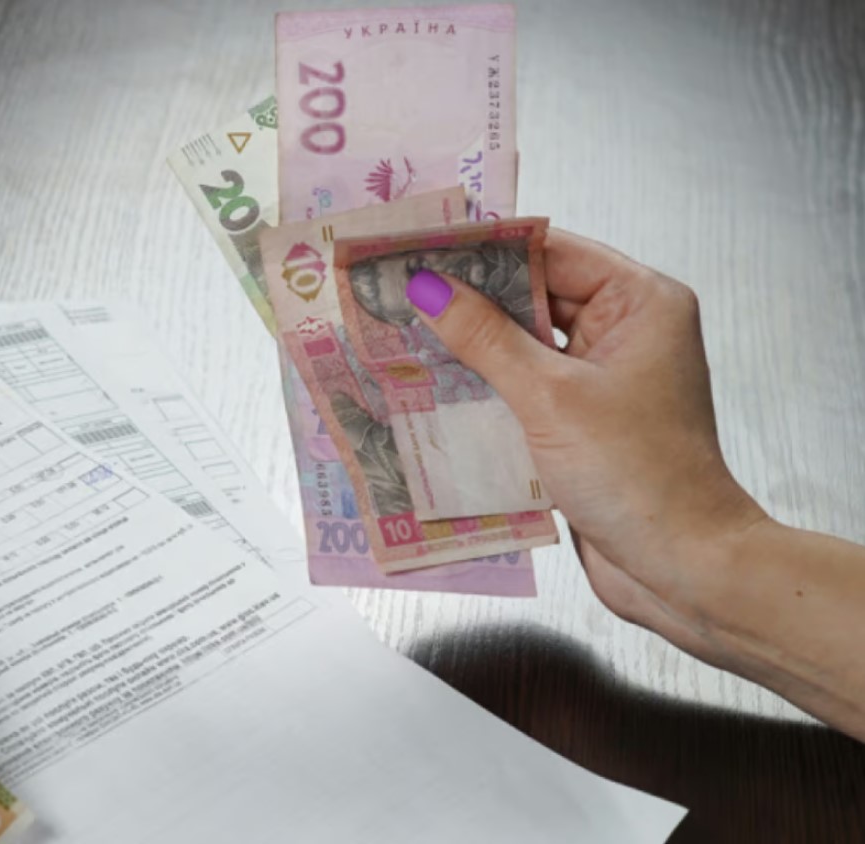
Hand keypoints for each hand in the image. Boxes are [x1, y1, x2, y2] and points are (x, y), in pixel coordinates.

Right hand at [405, 229, 768, 663]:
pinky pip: (524, 388)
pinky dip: (484, 388)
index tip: (419, 244)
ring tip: (400, 334)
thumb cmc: (639, 476)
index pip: (550, 251)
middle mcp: (626, 331)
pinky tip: (430, 389)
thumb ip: (485, 338)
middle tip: (396, 290)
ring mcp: (604, 379)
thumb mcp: (550, 398)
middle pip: (533, 295)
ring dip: (469, 346)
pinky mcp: (583, 422)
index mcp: (640, 302)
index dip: (483, 247)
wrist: (682, 567)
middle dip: (468, 297)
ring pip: (523, 344)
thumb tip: (429, 287)